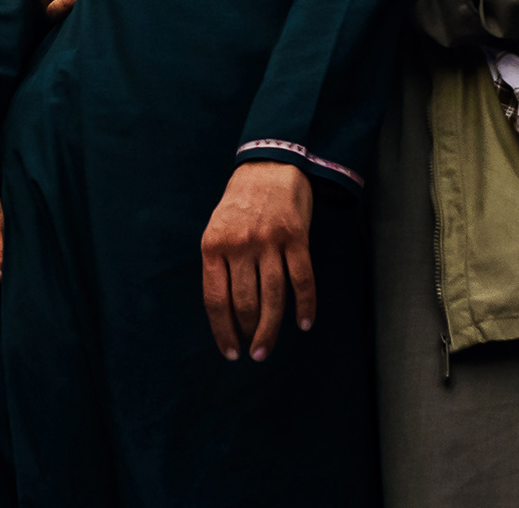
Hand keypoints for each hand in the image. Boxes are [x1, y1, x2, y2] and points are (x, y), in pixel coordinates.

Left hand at [198, 160, 314, 361]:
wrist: (269, 164)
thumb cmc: (240, 202)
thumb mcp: (217, 228)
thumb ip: (220, 264)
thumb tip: (227, 312)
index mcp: (214, 245)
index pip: (216, 300)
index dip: (222, 330)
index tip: (230, 352)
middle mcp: (240, 245)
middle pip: (245, 304)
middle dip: (249, 334)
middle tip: (254, 353)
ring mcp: (269, 241)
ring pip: (273, 297)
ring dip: (271, 329)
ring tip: (267, 349)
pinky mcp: (296, 237)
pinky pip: (302, 280)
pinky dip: (305, 305)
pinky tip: (304, 324)